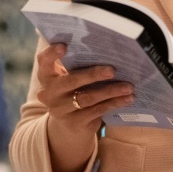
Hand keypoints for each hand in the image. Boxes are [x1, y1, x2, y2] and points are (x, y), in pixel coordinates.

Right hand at [35, 43, 133, 171]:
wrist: (70, 126)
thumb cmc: (74, 91)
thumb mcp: (69, 77)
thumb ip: (76, 63)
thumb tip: (103, 47)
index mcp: (47, 77)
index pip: (44, 61)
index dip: (52, 53)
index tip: (64, 45)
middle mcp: (49, 93)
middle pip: (71, 80)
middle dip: (93, 74)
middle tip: (112, 70)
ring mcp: (60, 110)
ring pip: (88, 98)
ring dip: (111, 91)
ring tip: (128, 86)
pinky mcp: (74, 123)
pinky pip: (97, 111)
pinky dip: (114, 103)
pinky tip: (127, 98)